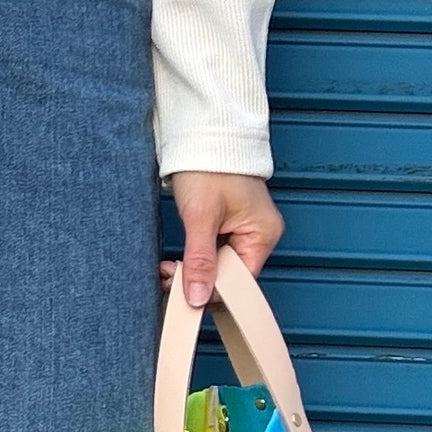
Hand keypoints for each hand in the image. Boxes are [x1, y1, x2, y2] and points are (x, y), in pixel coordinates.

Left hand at [163, 171, 284, 308]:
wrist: (201, 132)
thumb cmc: (208, 166)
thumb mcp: (201, 216)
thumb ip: (200, 260)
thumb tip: (198, 298)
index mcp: (263, 234)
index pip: (240, 281)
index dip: (212, 291)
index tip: (182, 295)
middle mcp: (259, 233)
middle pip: (230, 275)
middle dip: (198, 280)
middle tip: (167, 276)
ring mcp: (244, 228)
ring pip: (219, 265)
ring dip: (193, 270)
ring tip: (168, 268)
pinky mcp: (228, 222)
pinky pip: (214, 251)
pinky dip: (196, 257)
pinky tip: (178, 260)